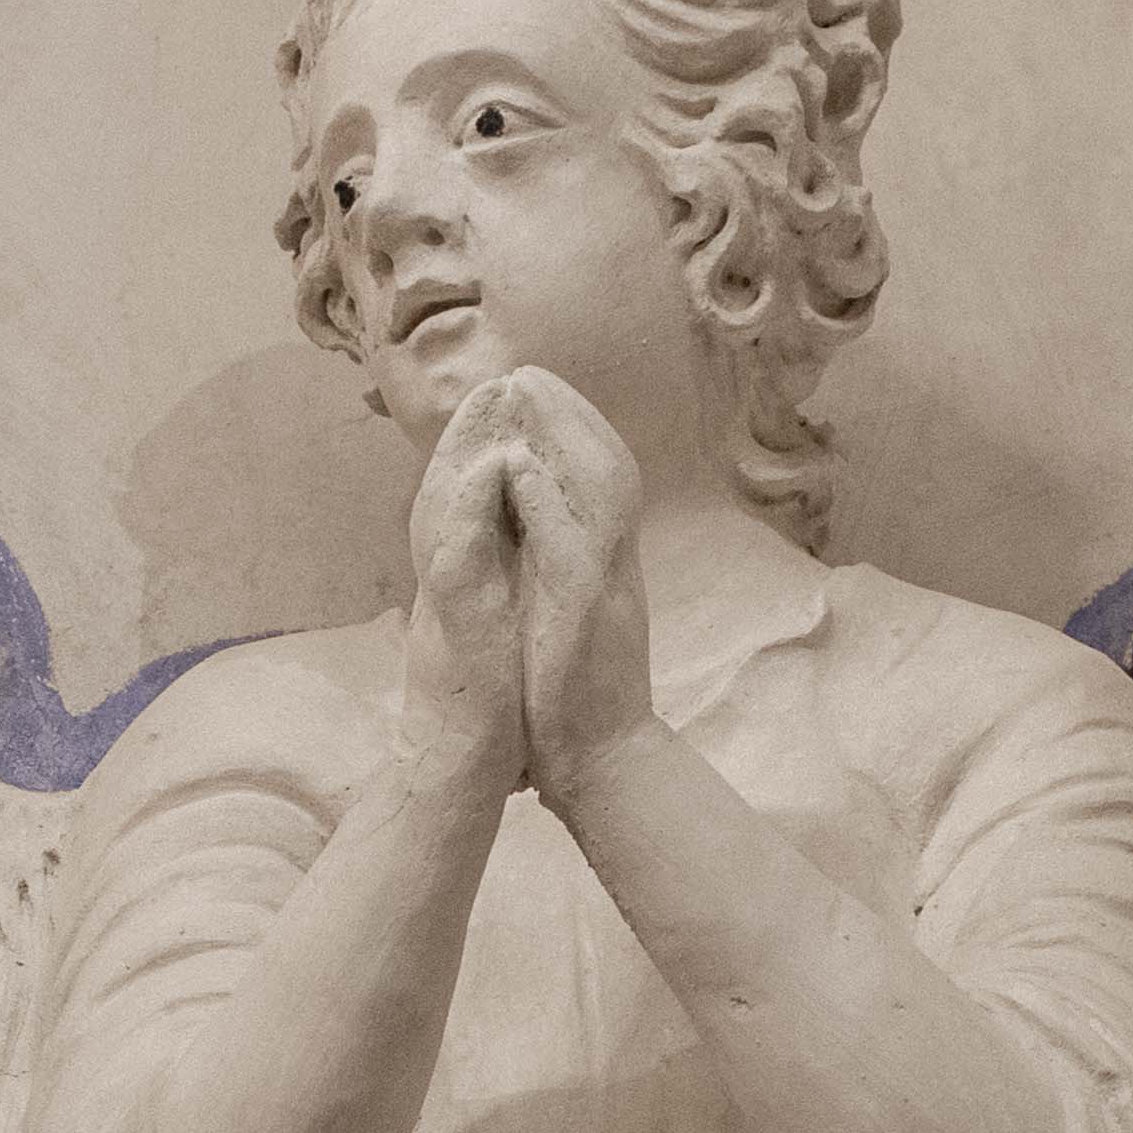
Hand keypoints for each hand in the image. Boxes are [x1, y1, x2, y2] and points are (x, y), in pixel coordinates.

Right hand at [398, 397, 527, 807]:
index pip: (465, 498)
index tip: (509, 402)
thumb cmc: (486, 704)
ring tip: (491, 394)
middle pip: (448, 485)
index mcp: (460, 575)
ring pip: (442, 504)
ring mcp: (444, 597)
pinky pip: (455, 553)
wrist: (469, 767)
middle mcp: (445, 577)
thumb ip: (488, 583)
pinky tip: (490, 468)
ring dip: (463, 447)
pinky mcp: (455, 621)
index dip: (481, 448)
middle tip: (497, 376)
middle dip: (471, 428)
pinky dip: (468, 508)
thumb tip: (497, 553)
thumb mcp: (489, 626)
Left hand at [480, 371, 655, 816]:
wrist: (603, 762)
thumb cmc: (579, 697)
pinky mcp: (584, 615)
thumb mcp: (573, 616)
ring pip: (597, 487)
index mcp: (610, 563)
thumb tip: (539, 528)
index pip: (604, 473)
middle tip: (526, 369)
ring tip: (521, 391)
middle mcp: (616, 563)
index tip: (538, 388)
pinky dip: (544, 499)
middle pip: (607, 461)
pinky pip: (570, 542)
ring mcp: (606, 585)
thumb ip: (562, 570)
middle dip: (568, 409)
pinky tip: (515, 465)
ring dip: (559, 433)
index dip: (575, 425)